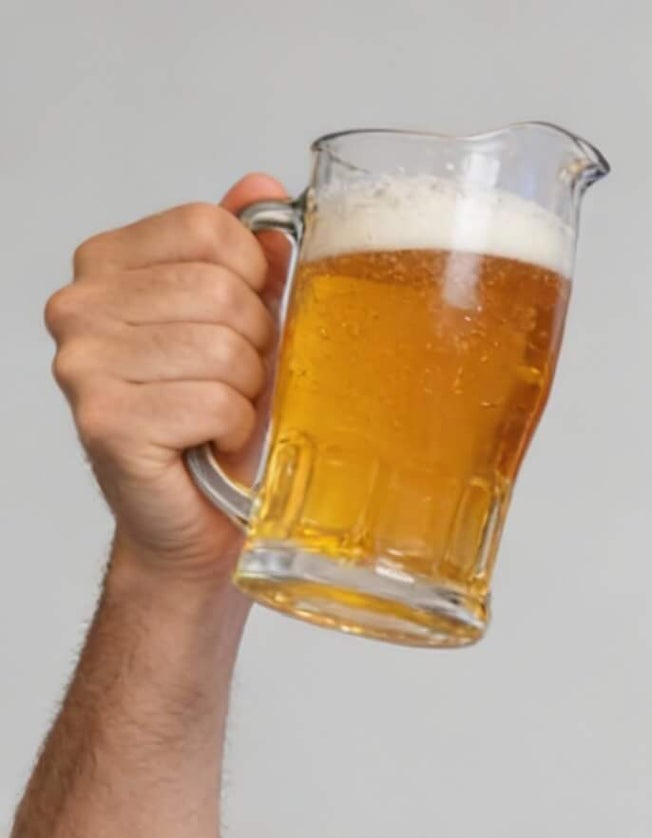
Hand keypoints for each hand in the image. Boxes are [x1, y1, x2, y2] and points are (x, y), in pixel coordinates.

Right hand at [44, 176, 292, 585]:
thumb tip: (262, 190)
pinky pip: (216, 401)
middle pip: (223, 290)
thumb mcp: (243, 329)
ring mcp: (82, 363)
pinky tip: (212, 445)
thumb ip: (246, 258)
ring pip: (225, 348)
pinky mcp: (104, 420)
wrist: (200, 524)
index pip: (210, 226)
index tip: (245, 327)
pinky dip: (235, 431)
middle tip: (237, 386)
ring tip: (223, 417)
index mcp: (107, 264)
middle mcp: (80, 306)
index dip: (256, 280)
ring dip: (249, 394)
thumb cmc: (220, 428)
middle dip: (258, 347)